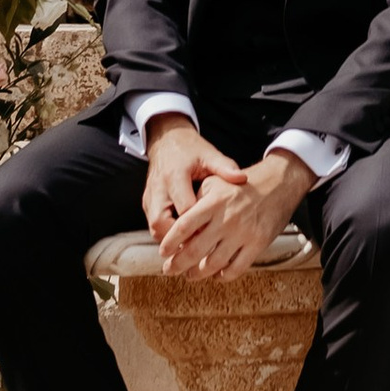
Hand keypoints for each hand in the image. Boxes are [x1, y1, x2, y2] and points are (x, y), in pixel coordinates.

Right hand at [143, 116, 244, 240]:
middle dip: (178, 241)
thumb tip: (242, 178)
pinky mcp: (147, 202)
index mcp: (175, 176)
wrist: (167, 140)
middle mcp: (158, 188)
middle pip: (160, 224)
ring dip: (172, 241)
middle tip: (199, 251)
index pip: (184, 209)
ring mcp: (149, 197)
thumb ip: (224, 167)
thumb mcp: (209, 154)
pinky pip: (154, 225)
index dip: (198, 227)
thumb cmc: (191, 149)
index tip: (214, 237)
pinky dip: (168, 234)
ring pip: (155, 229)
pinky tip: (185, 240)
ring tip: (193, 249)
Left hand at [159, 144, 312, 277]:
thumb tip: (176, 224)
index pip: (184, 226)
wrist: (278, 184)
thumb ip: (196, 200)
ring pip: (213, 264)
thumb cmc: (242, 186)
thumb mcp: (215, 183)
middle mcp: (227, 219)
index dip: (170, 242)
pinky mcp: (257, 244)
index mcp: (214, 202)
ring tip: (190, 274)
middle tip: (169, 269)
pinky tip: (216, 275)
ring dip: (198, 273)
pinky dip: (223, 276)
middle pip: (195, 250)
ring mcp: (243, 233)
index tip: (162, 252)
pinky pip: (236, 268)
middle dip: (178, 264)